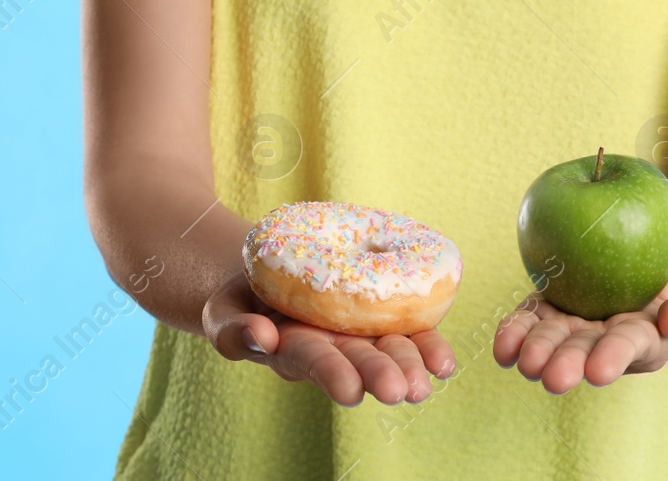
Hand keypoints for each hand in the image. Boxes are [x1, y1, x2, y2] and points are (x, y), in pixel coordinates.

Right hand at [201, 272, 456, 406]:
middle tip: (401, 391)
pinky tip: (445, 362)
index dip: (332, 374)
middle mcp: (333, 348)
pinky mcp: (381, 315)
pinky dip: (428, 344)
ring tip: (429, 379)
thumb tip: (260, 336)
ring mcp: (360, 333)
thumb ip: (234, 331)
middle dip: (380, 376)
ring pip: (389, 350)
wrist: (266, 275)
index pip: (314, 362)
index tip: (350, 390)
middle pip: (359, 363)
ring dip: (410, 363)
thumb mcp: (222, 313)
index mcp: (295, 349)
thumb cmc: (241, 300)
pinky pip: (409, 329)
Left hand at [492, 265, 667, 393]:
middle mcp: (604, 341)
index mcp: (644, 342)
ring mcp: (577, 326)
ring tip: (519, 359)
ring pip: (553, 339)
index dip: (613, 357)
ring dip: (534, 349)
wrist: (662, 284)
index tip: (598, 371)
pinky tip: (502, 343)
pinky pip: (532, 317)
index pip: (628, 348)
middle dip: (566, 363)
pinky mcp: (555, 306)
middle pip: (583, 352)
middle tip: (550, 377)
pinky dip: (516, 329)